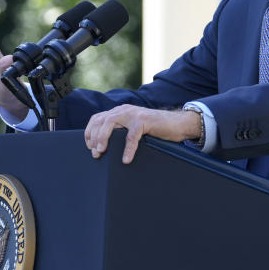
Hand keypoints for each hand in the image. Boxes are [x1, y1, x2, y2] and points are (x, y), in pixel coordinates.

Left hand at [84, 105, 200, 163]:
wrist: (179, 124)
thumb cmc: (156, 130)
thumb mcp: (134, 129)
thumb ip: (122, 132)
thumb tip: (105, 149)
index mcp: (120, 112)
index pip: (97, 118)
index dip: (90, 132)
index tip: (89, 147)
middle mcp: (124, 110)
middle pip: (101, 120)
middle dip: (94, 137)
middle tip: (95, 153)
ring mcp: (134, 114)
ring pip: (111, 122)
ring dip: (103, 138)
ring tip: (101, 151)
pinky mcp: (145, 120)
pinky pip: (132, 135)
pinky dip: (128, 148)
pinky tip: (126, 159)